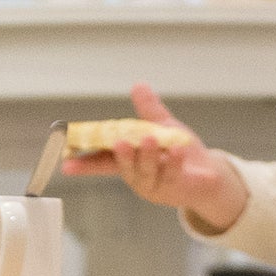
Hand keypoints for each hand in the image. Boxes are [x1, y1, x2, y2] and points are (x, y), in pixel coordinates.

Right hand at [59, 83, 248, 232]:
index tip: (66, 165)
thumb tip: (138, 86)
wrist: (209, 172)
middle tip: (121, 142)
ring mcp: (155, 186)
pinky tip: (178, 149)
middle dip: (122, 156)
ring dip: (147, 157)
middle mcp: (138, 176)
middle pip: (124, 168)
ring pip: (146, 173)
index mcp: (129, 161)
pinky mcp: (174, 190)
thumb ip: (149, 111)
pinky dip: (174, 162)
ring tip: (151, 140)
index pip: (102, 162)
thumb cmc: (180, 151)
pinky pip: (172, 176)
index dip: (84, 164)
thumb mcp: (163, 127)